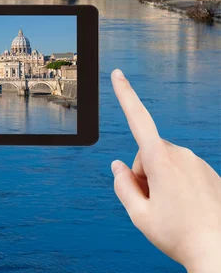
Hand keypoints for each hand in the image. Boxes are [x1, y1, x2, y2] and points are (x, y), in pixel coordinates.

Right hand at [111, 68, 220, 272]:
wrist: (219, 253)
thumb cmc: (180, 236)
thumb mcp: (139, 215)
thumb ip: (122, 186)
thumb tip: (118, 167)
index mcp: (161, 161)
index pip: (138, 119)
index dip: (125, 95)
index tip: (118, 74)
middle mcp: (181, 155)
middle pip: (149, 153)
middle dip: (145, 173)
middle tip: (153, 202)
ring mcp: (198, 162)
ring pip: (167, 163)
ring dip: (163, 179)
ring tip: (173, 209)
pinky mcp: (210, 172)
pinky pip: (186, 171)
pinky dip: (181, 185)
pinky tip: (187, 208)